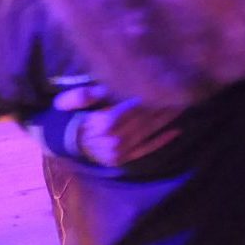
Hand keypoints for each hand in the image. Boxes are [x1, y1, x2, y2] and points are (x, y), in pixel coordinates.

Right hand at [52, 82, 177, 166]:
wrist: (62, 143)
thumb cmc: (67, 117)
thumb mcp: (67, 100)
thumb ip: (85, 94)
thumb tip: (105, 89)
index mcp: (102, 123)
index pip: (133, 107)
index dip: (151, 96)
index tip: (166, 84)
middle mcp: (113, 139)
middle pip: (144, 119)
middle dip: (163, 105)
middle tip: (182, 92)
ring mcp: (119, 152)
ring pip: (148, 133)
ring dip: (167, 120)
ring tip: (183, 106)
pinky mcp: (123, 160)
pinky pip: (145, 150)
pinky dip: (161, 142)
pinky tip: (176, 131)